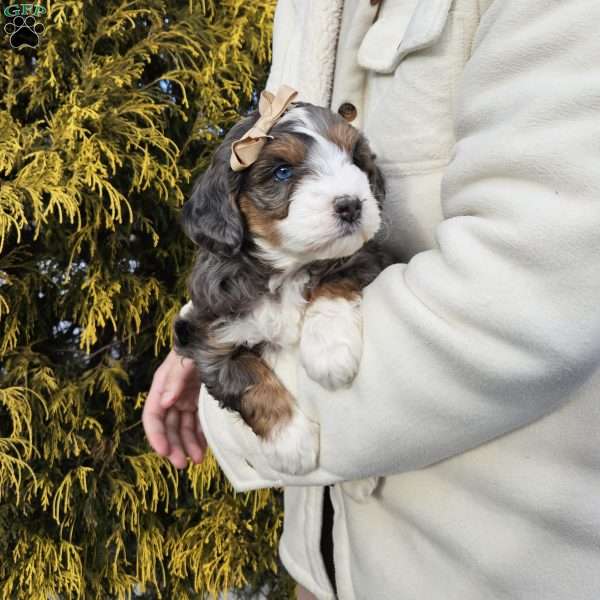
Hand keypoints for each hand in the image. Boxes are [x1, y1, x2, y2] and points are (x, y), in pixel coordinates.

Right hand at [142, 349, 205, 467]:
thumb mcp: (186, 359)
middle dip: (173, 446)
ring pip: (182, 428)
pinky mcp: (197, 400)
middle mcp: (170, 395)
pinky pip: (196, 423)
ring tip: (196, 460)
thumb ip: (175, 379)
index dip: (156, 435)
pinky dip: (199, 436)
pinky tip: (203, 449)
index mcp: (162, 385)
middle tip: (181, 464)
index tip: (163, 451)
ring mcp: (184, 398)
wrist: (215, 336)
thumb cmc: (197, 345)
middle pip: (167, 426)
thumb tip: (165, 403)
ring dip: (187, 445)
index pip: (153, 415)